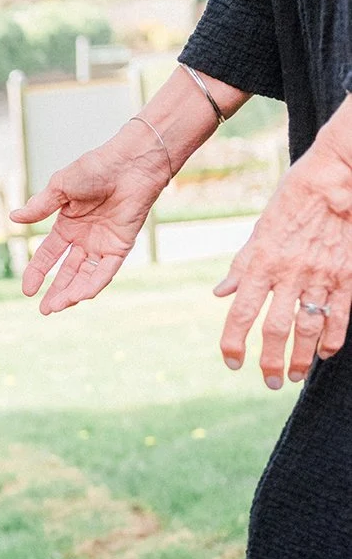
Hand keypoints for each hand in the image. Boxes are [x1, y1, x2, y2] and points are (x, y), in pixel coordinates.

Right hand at [14, 122, 171, 312]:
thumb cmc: (97, 167)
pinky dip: (94, 283)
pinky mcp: (121, 246)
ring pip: (86, 276)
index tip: (27, 290)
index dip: (37, 272)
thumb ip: (40, 207)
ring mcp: (103, 243)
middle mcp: (85, 238)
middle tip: (45, 311)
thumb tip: (14, 218)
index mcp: (68, 224)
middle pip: (67, 272)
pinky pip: (106, 270)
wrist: (130, 163)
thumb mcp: (61, 187)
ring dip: (73, 292)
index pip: (49, 255)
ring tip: (58, 306)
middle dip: (56, 291)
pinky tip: (80, 295)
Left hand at [215, 126, 351, 386]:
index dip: (233, 343)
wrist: (339, 176)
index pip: (241, 314)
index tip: (232, 362)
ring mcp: (321, 275)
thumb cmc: (295, 197)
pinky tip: (325, 353)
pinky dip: (333, 338)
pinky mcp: (347, 274)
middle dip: (269, 361)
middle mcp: (289, 273)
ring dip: (300, 358)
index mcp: (262, 263)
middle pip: (275, 330)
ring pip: (308, 328)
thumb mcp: (261, 228)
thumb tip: (220, 293)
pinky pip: (340, 314)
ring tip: (294, 376)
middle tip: (268, 382)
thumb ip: (242, 265)